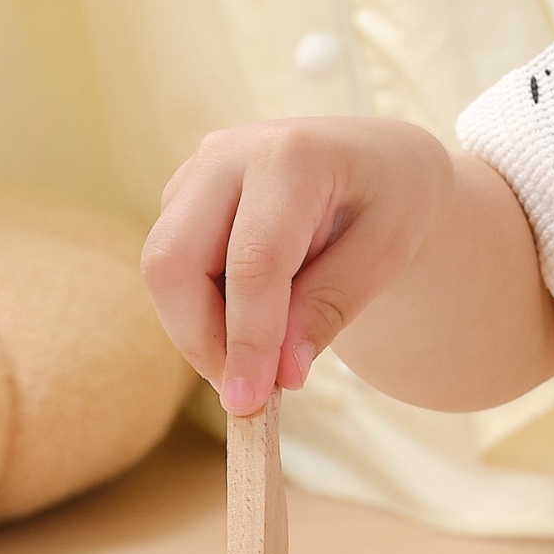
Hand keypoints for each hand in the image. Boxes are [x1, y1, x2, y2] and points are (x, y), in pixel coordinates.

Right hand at [141, 118, 456, 413]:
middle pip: (174, 259)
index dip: (248, 337)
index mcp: (293, 155)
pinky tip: (250, 320)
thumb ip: (332, 306)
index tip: (250, 401)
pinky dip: (198, 308)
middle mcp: (229, 152)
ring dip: (197, 328)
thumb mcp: (388, 253)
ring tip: (257, 358)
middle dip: (200, 338)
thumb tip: (279, 374)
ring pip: (162, 267)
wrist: (376, 159)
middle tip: (244, 391)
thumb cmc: (391, 200)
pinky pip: (170, 264)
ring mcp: (197, 170)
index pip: (254, 261)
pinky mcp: (181, 195)